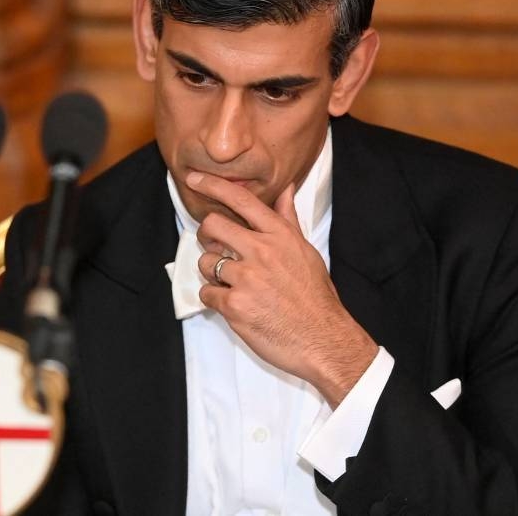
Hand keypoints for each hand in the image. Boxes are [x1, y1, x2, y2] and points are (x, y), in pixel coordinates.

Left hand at [187, 171, 377, 406]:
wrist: (323, 339)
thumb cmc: (315, 298)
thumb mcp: (306, 251)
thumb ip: (288, 220)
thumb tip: (287, 189)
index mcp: (280, 236)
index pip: (241, 200)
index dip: (213, 185)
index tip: (194, 178)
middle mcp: (262, 251)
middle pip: (213, 225)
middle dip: (207, 235)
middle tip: (215, 248)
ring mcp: (247, 278)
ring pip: (206, 262)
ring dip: (212, 273)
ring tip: (233, 285)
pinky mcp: (235, 305)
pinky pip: (207, 294)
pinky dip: (215, 300)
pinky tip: (235, 305)